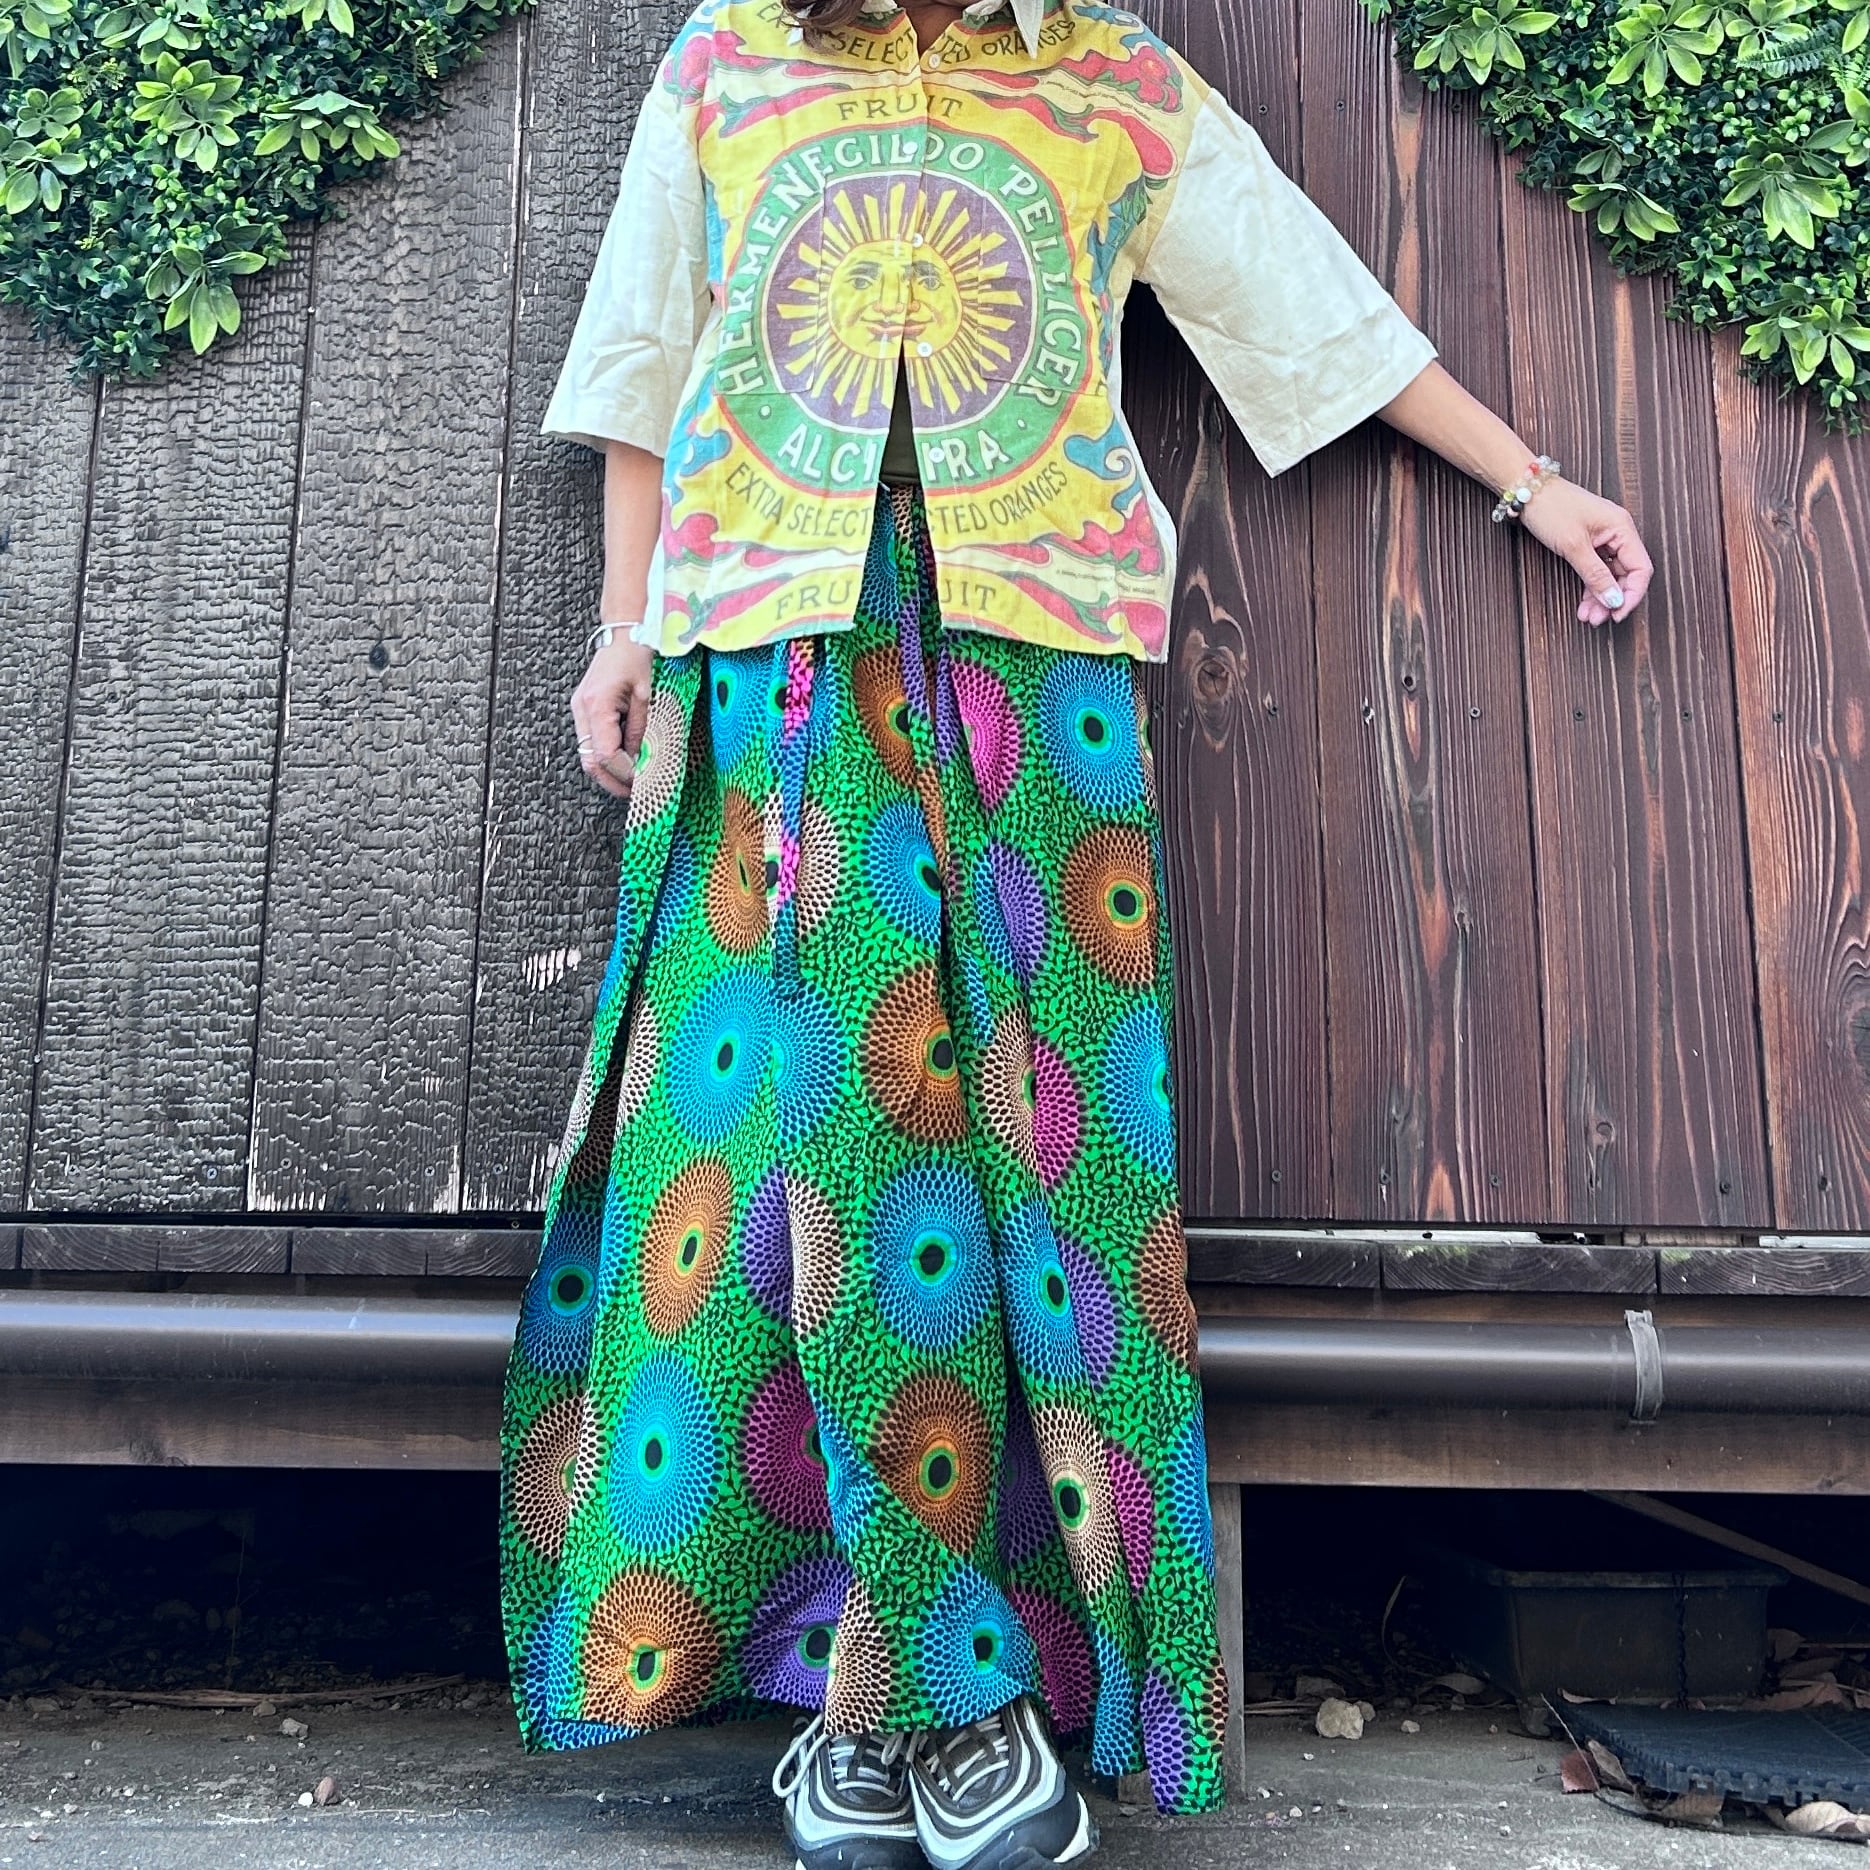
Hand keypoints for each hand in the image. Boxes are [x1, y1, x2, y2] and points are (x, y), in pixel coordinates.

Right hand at [571, 638, 654, 799]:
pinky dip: (605, 753)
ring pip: (587, 753)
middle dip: (611, 780)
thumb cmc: (636, 657)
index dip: (623, 772)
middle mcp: (582, 709)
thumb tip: (640, 760)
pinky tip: (624, 756)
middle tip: (633, 791)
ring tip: (630, 777)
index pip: (606, 754)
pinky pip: (590, 739)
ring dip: (608, 769)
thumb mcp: (646, 696)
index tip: (640, 782)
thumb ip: (640, 730)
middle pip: (589, 759)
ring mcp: (579, 709)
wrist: (623, 633)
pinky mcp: (583, 708)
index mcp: (597, 705)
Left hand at [1517, 477, 1654, 627]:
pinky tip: (1584, 605)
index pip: (1640, 568)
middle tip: (1597, 620)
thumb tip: (1614, 599)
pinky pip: (1598, 571)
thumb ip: (1595, 574)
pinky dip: (1592, 588)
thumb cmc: (1551, 509)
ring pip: (1611, 576)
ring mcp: (1604, 538)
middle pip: (1626, 574)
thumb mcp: (1573, 546)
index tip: (1617, 614)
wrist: (1527, 492)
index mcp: (1622, 528)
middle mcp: (1618, 533)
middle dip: (1613, 599)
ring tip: (1588, 617)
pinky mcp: (1590, 544)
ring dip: (1601, 598)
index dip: (1632, 594)